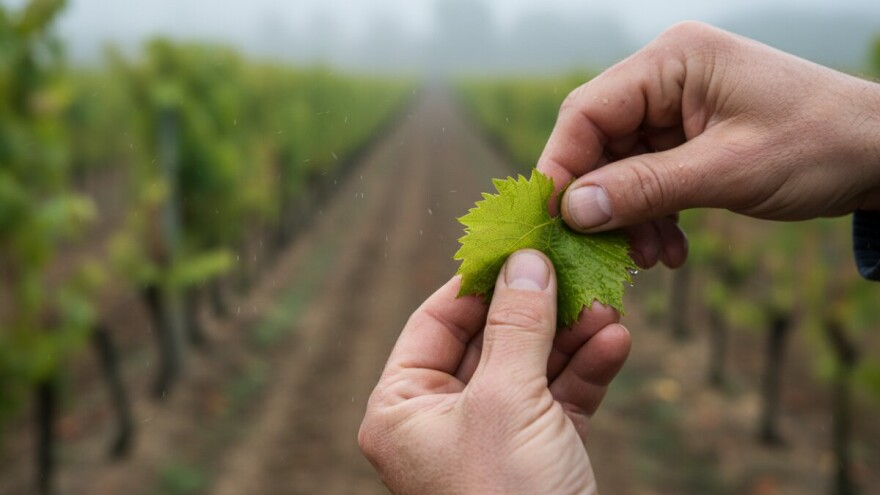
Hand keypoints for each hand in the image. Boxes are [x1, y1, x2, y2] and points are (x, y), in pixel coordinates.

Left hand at [359, 250, 629, 493]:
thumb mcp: (507, 401)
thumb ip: (517, 325)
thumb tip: (526, 259)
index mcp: (402, 408)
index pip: (436, 320)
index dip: (480, 279)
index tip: (520, 242)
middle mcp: (440, 419)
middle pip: (490, 339)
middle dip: (538, 306)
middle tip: (575, 267)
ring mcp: (491, 436)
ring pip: (531, 365)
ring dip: (571, 334)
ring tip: (608, 302)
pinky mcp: (538, 453)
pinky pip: (560, 398)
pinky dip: (587, 369)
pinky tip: (616, 339)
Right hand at [537, 21, 879, 268]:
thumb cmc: (819, 145)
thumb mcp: (728, 171)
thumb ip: (645, 189)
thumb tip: (572, 211)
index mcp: (673, 61)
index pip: (587, 111)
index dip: (562, 168)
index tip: (553, 223)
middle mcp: (668, 76)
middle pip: (600, 141)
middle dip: (602, 202)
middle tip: (607, 253)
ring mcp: (678, 106)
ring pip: (621, 166)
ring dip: (630, 217)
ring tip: (651, 259)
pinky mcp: (690, 135)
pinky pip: (650, 177)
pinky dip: (653, 215)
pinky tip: (670, 249)